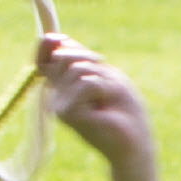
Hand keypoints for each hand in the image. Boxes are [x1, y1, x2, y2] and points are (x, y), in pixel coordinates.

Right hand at [37, 34, 152, 165]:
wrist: (135, 143)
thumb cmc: (123, 109)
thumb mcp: (102, 74)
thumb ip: (78, 57)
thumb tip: (53, 37)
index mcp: (63, 85)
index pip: (45, 56)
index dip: (49, 44)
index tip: (61, 41)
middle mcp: (56, 95)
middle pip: (64, 56)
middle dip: (92, 61)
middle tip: (107, 86)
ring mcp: (58, 104)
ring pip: (78, 68)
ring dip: (103, 79)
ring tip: (107, 101)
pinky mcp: (66, 112)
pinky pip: (88, 82)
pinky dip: (104, 90)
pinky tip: (104, 110)